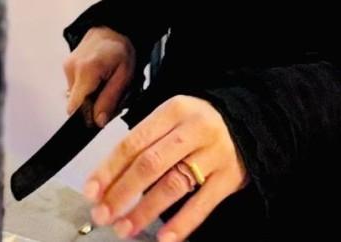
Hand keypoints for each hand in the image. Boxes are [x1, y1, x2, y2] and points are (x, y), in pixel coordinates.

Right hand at [62, 26, 136, 126]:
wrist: (112, 28)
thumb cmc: (121, 50)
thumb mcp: (124, 76)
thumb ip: (110, 100)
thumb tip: (98, 122)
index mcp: (87, 70)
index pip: (75, 107)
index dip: (87, 116)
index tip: (100, 115)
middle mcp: (72, 68)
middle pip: (75, 103)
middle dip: (91, 106)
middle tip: (107, 95)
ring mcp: (67, 66)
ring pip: (75, 96)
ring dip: (89, 96)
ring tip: (104, 84)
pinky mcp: (66, 66)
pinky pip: (74, 87)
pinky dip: (85, 88)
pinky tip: (97, 78)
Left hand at [83, 95, 247, 241]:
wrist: (249, 120)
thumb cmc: (199, 123)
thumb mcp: (173, 118)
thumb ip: (145, 141)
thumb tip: (107, 180)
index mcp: (173, 110)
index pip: (133, 143)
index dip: (109, 169)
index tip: (91, 192)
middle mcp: (193, 129)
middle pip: (149, 164)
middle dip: (121, 193)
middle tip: (102, 215)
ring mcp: (214, 153)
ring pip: (173, 185)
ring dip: (145, 211)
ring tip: (124, 229)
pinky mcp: (230, 177)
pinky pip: (203, 203)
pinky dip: (182, 223)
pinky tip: (164, 239)